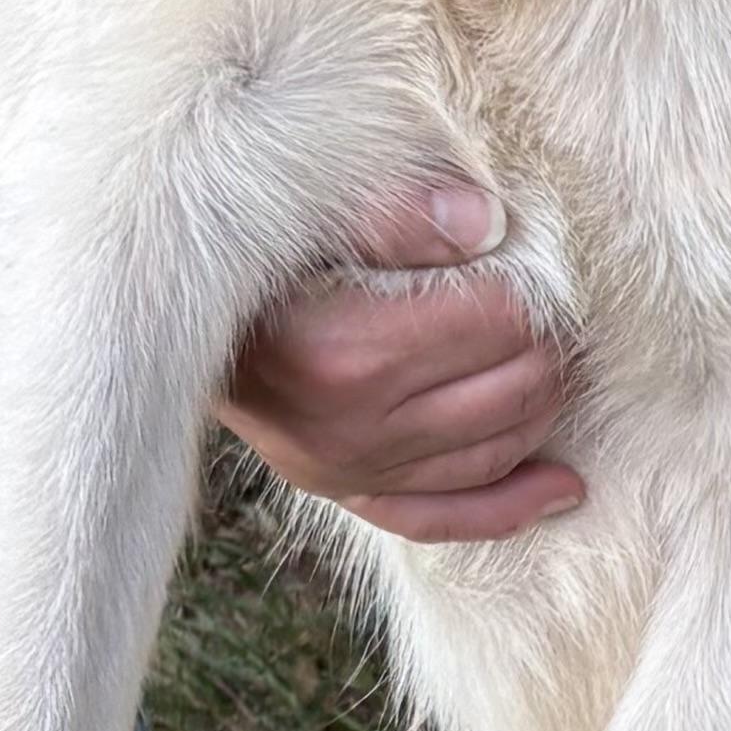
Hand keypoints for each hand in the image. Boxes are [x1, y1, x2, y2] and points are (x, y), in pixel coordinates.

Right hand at [222, 179, 581, 541]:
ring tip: (563, 372)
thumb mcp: (308, 215)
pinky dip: (513, 505)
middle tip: (561, 317)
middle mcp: (352, 427)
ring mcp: (349, 470)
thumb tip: (487, 224)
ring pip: (492, 452)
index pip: (497, 324)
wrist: (167, 322)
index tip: (542, 269)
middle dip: (551, 351)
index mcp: (350, 351)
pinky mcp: (344, 492)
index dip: (535, 294)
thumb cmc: (250, 258)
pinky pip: (444, 516)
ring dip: (545, 411)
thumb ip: (396, 214)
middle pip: (510, 389)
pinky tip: (564, 488)